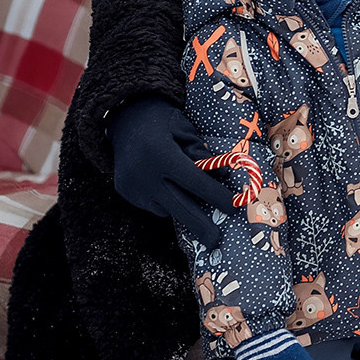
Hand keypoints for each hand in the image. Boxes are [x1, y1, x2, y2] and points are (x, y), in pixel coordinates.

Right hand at [107, 96, 237, 237]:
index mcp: (162, 155)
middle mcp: (145, 174)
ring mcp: (132, 186)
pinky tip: (164, 183)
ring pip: (166, 208)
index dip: (217, 197)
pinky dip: (164, 200)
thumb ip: (203, 155)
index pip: (196, 183)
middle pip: (180, 208)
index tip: (234, 208)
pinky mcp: (125, 192)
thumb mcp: (186, 131)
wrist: (125, 118)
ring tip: (184, 189)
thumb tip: (224, 177)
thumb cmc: (164, 122)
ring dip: (181, 205)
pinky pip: (152, 205)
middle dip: (201, 226)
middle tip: (216, 241)